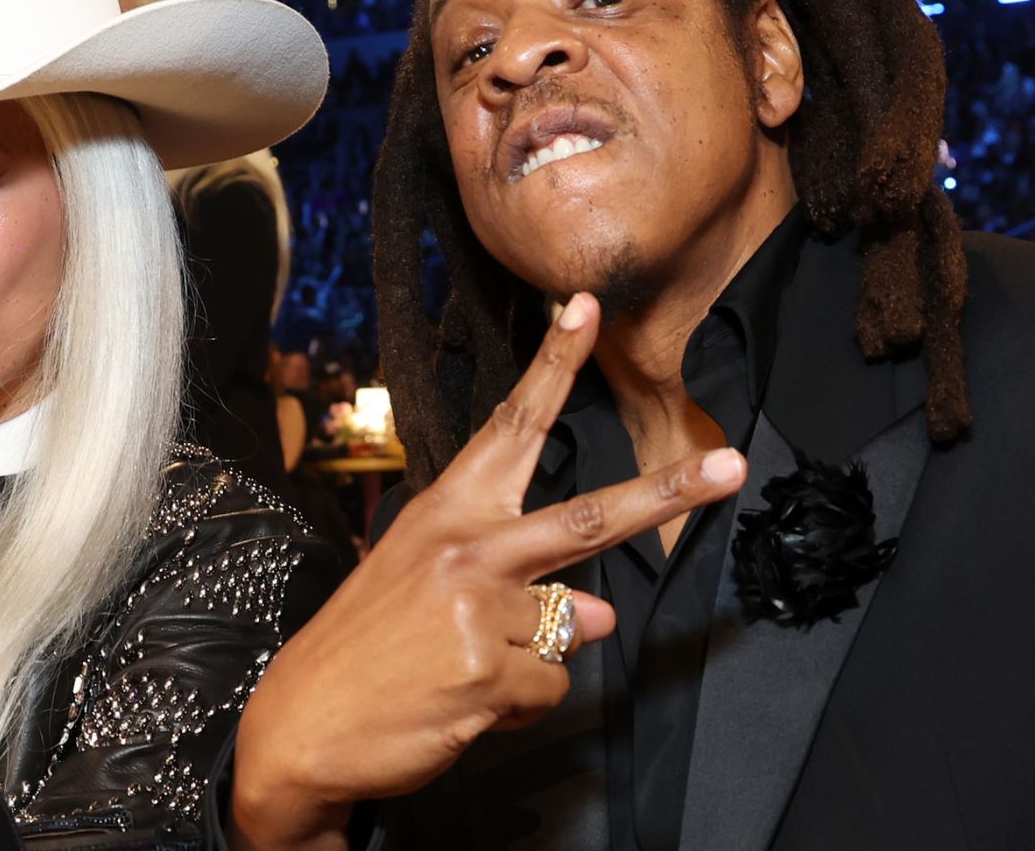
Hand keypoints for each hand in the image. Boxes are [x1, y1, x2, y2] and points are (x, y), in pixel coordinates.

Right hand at [229, 293, 746, 849]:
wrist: (302, 725)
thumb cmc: (364, 649)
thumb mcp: (428, 591)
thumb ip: (516, 586)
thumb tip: (600, 614)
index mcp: (446, 510)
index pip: (510, 426)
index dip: (554, 366)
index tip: (587, 309)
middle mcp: (466, 547)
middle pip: (587, 518)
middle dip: (667, 493)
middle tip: (731, 467)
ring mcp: (479, 609)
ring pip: (568, 631)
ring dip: (531, 661)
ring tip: (459, 671)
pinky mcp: (489, 671)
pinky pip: (550, 689)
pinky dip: (519, 706)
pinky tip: (462, 702)